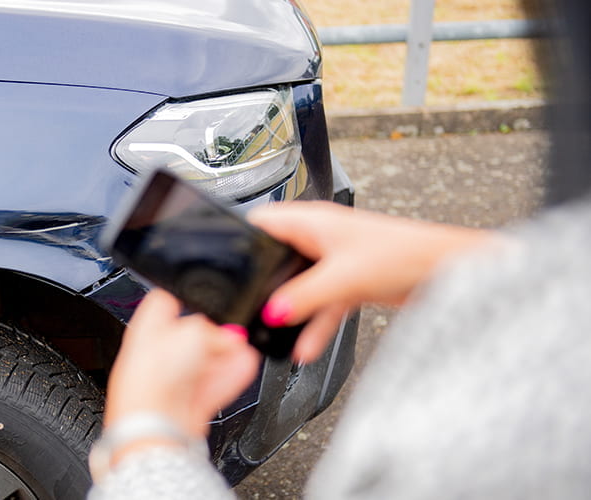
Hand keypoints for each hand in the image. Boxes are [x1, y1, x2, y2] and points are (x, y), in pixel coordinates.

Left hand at [104, 289, 260, 440]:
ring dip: (225, 357)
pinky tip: (244, 367)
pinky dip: (228, 378)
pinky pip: (211, 386)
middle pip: (189, 337)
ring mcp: (170, 382)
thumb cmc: (154, 376)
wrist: (154, 424)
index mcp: (146, 330)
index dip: (186, 298)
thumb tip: (228, 338)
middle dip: (213, 335)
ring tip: (244, 350)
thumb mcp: (194, 332)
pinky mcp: (185, 404)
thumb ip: (214, 330)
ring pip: (203, 364)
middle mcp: (155, 356)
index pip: (163, 303)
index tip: (206, 301)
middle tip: (232, 333)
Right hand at [248, 201, 497, 362]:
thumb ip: (304, 297)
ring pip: (299, 288)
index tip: (224, 259)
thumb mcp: (343, 276)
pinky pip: (321, 306)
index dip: (241, 237)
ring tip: (273, 334)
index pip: (263, 222)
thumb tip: (272, 311)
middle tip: (245, 304)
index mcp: (312, 221)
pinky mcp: (349, 282)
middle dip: (262, 282)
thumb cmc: (403, 253)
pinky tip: (305, 348)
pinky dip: (314, 326)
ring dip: (290, 311)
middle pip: (278, 259)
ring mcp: (334, 261)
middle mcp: (320, 238)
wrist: (444, 270)